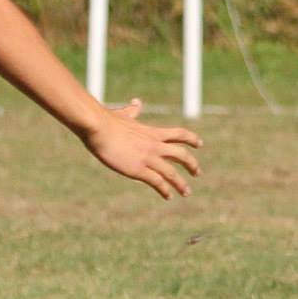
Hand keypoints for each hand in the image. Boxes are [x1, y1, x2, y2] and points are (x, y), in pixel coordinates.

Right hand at [81, 98, 202, 199]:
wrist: (98, 127)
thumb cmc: (107, 120)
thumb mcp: (124, 114)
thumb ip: (133, 111)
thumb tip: (137, 102)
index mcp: (152, 132)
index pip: (179, 134)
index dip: (192, 139)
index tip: (199, 144)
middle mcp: (154, 145)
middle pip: (181, 155)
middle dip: (192, 164)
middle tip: (197, 173)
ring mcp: (147, 158)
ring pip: (172, 173)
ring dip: (181, 184)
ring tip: (186, 192)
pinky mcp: (138, 170)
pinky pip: (157, 182)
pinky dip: (165, 190)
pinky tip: (168, 196)